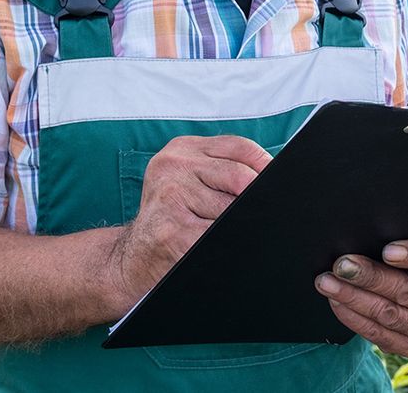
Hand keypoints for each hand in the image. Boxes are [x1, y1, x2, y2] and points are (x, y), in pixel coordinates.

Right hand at [107, 135, 270, 314]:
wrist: (130, 260)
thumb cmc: (172, 220)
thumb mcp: (190, 182)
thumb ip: (223, 171)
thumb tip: (273, 177)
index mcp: (182, 150)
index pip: (239, 147)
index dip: (264, 166)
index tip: (277, 184)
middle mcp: (172, 166)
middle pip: (240, 177)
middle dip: (254, 200)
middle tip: (258, 216)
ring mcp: (170, 197)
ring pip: (232, 210)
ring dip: (240, 226)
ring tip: (227, 234)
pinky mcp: (172, 231)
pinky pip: (219, 237)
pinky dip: (229, 245)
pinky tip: (223, 251)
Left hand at [314, 240, 407, 356]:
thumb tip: (368, 235)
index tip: (388, 250)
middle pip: (407, 291)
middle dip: (369, 277)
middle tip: (341, 264)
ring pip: (388, 315)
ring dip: (353, 298)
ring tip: (328, 282)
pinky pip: (378, 334)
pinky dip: (353, 317)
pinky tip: (337, 301)